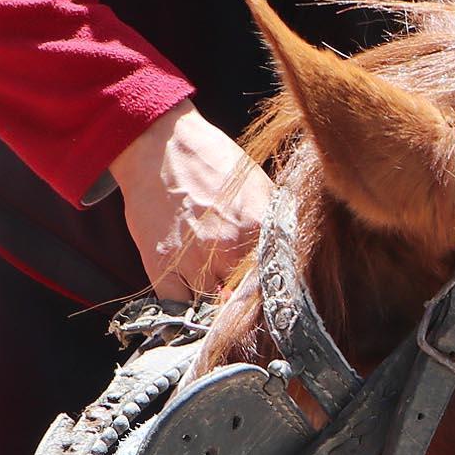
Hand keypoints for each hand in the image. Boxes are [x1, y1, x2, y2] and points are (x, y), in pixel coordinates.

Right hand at [109, 100, 272, 304]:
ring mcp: (194, 261)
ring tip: (216, 292)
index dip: (275, 293)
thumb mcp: (260, 186)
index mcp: (260, 229)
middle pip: (247, 299)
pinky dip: (184, 308)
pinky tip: (190, 296)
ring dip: (216, 304)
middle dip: (246, 301)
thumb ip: (276, 222)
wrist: (162, 147)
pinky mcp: (162, 266)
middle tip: (242, 297)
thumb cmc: (212, 162)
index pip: (277, 280)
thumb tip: (292, 251)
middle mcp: (230, 250)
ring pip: (213, 307)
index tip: (272, 298)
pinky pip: (177, 307)